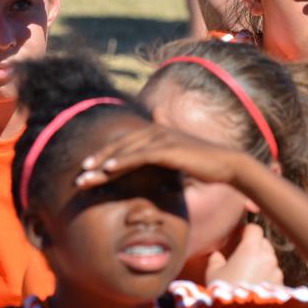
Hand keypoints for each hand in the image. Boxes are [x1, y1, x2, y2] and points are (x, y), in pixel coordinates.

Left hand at [76, 123, 245, 188]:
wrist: (227, 165)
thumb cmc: (205, 164)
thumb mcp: (182, 157)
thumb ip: (165, 154)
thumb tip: (156, 164)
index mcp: (157, 133)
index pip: (125, 143)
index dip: (105, 154)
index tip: (88, 168)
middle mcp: (157, 131)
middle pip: (120, 145)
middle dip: (97, 160)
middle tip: (79, 174)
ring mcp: (162, 139)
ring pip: (125, 151)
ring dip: (103, 164)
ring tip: (85, 177)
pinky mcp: (169, 149)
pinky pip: (140, 156)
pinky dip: (122, 162)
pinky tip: (108, 170)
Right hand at [205, 223, 282, 285]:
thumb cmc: (225, 292)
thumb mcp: (213, 274)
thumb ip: (215, 259)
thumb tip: (217, 255)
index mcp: (251, 248)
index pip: (254, 229)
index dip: (247, 231)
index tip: (240, 236)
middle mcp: (267, 257)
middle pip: (264, 243)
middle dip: (255, 247)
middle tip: (243, 257)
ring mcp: (276, 272)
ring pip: (270, 260)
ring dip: (262, 263)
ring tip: (249, 275)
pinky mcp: (281, 286)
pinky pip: (274, 276)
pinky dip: (267, 277)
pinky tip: (256, 286)